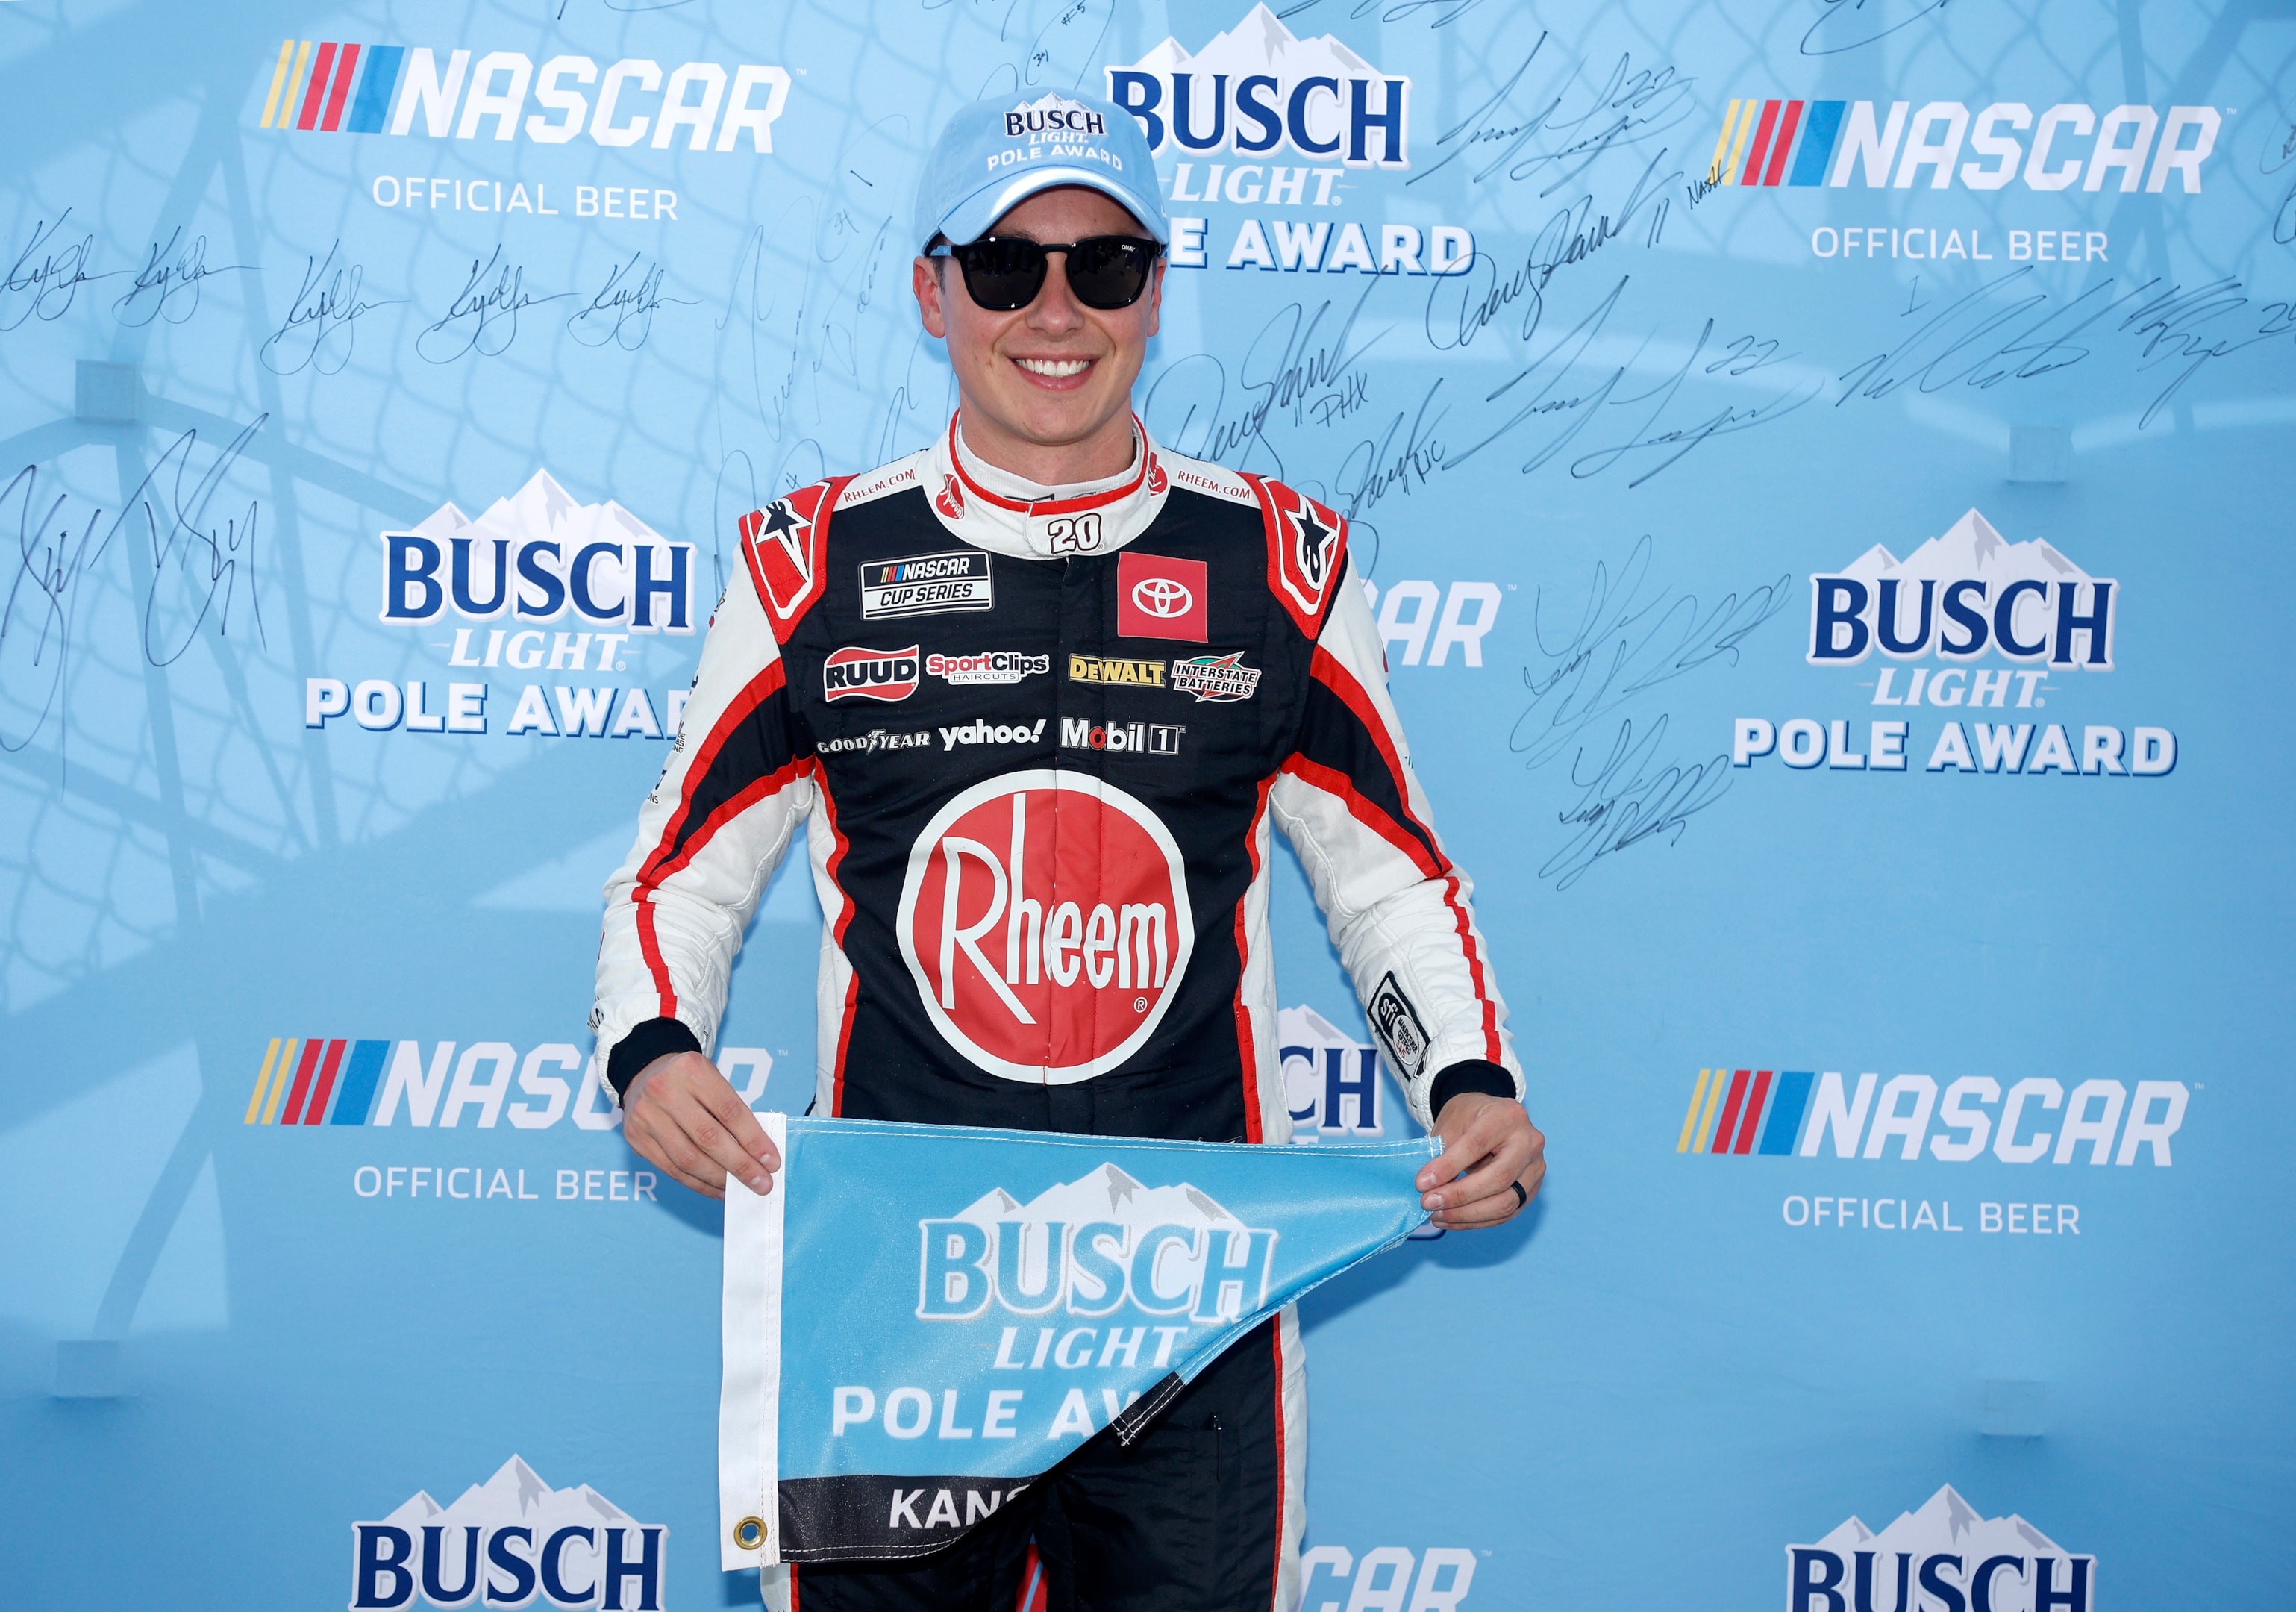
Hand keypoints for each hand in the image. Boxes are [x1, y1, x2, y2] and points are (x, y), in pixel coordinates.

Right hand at [621, 1051, 780, 1199]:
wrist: (644, 1071)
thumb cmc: (689, 1080)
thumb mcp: (712, 1079)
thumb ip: (732, 1110)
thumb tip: (759, 1154)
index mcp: (692, 1069)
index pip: (729, 1110)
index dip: (753, 1140)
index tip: (771, 1162)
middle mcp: (664, 1090)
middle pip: (708, 1138)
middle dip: (740, 1166)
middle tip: (761, 1184)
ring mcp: (646, 1115)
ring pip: (688, 1159)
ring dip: (719, 1179)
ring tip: (739, 1188)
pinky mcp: (635, 1137)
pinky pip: (671, 1169)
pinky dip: (697, 1183)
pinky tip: (716, 1188)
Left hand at [1417, 1091, 1544, 1229]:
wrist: (1492, 1117)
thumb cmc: (1470, 1116)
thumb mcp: (1452, 1121)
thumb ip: (1443, 1151)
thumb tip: (1427, 1187)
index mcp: (1508, 1116)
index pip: (1477, 1145)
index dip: (1448, 1167)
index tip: (1422, 1183)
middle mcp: (1529, 1141)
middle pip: (1498, 1178)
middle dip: (1459, 1196)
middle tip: (1428, 1203)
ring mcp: (1535, 1168)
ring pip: (1505, 1203)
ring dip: (1466, 1215)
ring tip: (1436, 1215)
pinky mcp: (1532, 1190)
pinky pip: (1506, 1213)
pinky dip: (1475, 1221)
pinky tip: (1450, 1219)